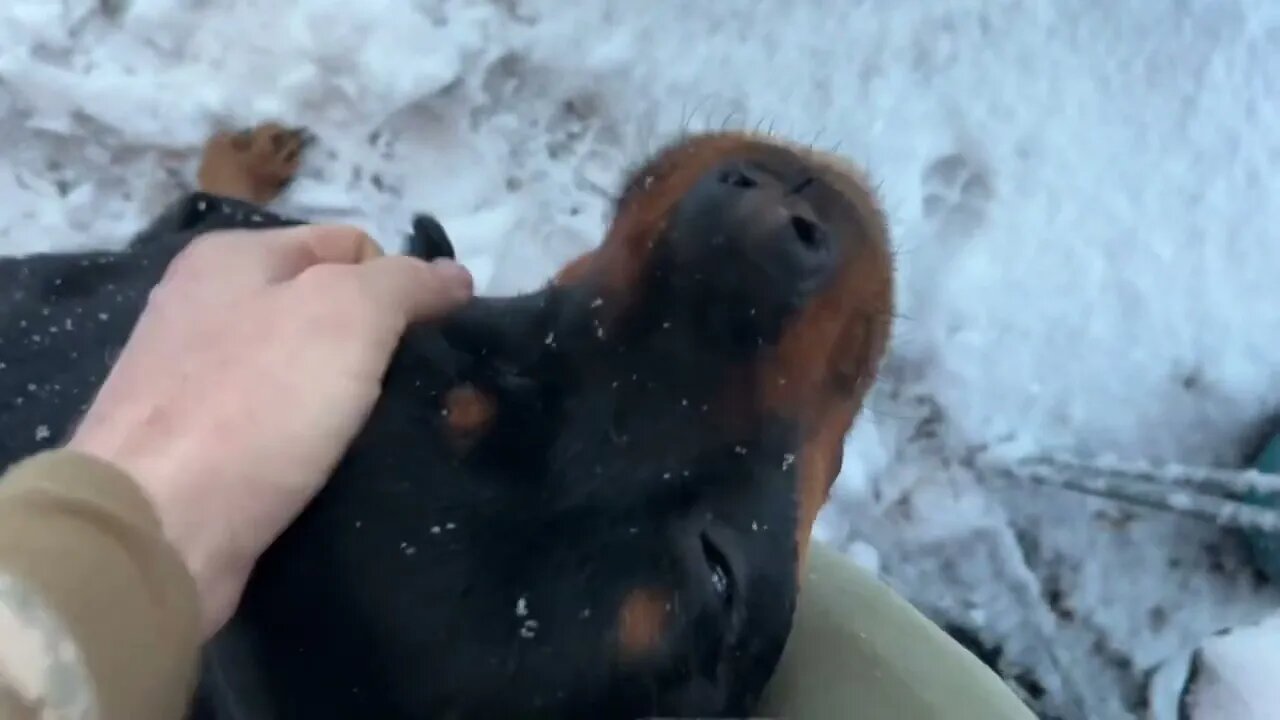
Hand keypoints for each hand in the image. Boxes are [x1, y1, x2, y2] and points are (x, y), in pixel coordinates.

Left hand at [67, 225, 473, 637]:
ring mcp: (197, 382)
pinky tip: (341, 466)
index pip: (351, 245)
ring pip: (307, 373)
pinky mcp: (200, 449)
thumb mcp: (348, 314)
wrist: (156, 528)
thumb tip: (455, 276)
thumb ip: (407, 283)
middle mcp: (207, 308)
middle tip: (423, 391)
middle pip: (326, 309)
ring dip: (353, 399)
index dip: (402, 284)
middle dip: (380, 345)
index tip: (433, 339)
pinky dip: (316, 442)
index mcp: (232, 257)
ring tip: (392, 432)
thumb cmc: (255, 402)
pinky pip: (281, 428)